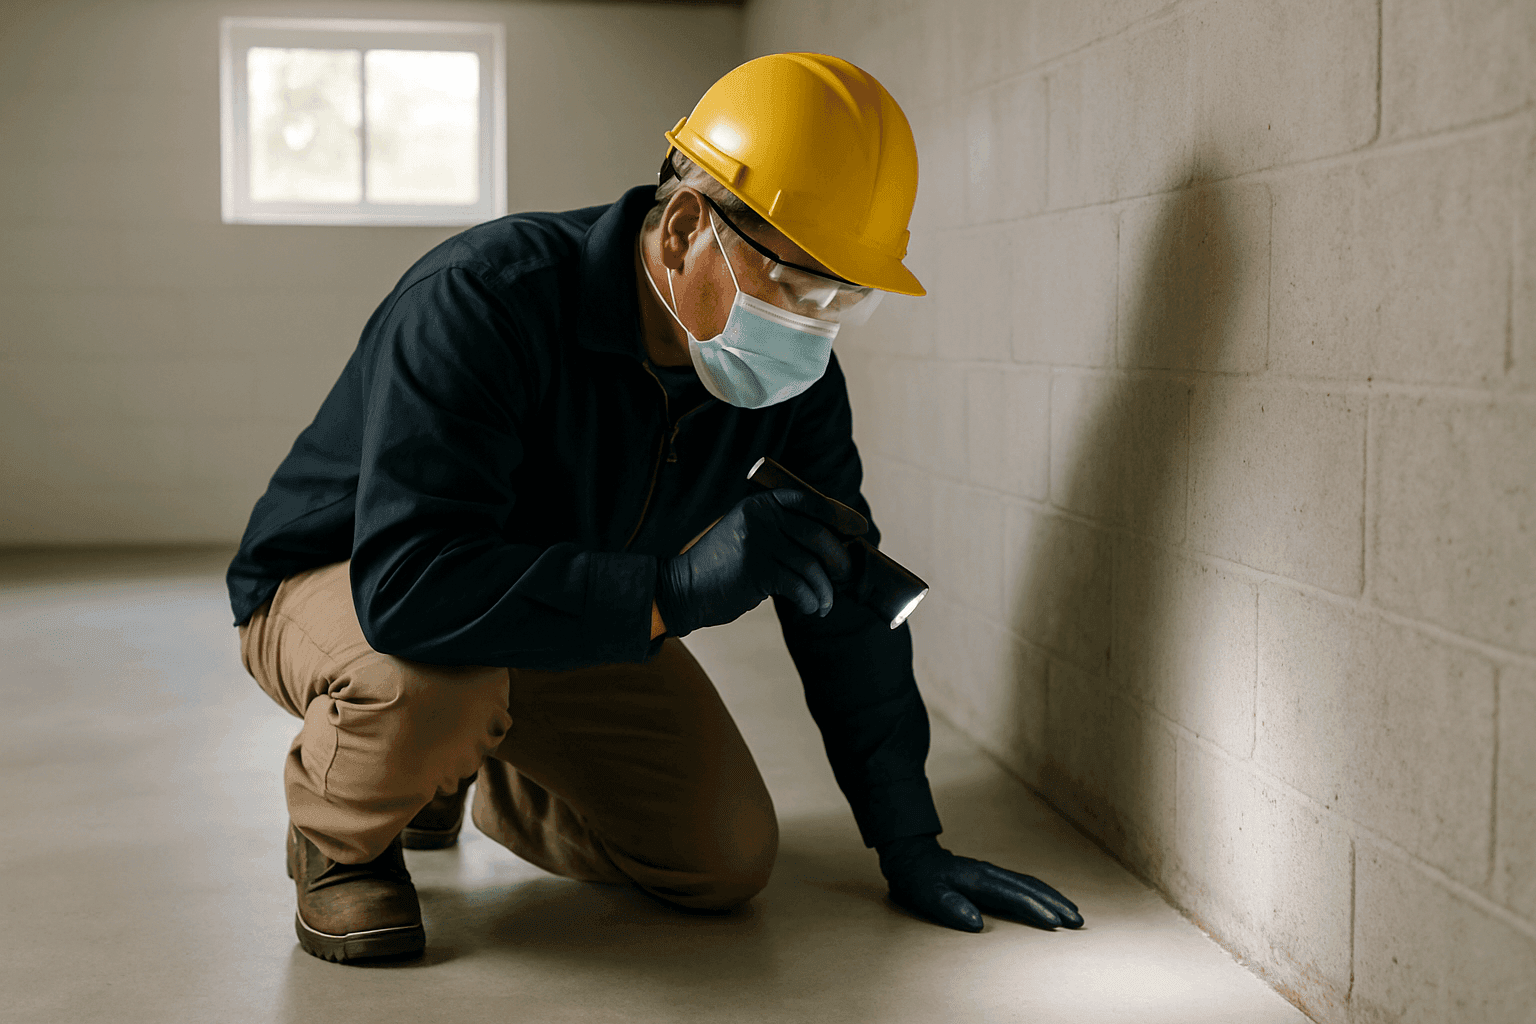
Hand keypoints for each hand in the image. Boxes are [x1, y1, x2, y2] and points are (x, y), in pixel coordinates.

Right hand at [655, 488, 852, 635]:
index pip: (808, 501)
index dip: (838, 513)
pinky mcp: (756, 570)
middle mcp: (761, 517)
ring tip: (824, 604)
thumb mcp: (747, 535)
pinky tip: (810, 608)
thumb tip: (832, 545)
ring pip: (811, 566)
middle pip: (817, 535)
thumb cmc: (723, 568)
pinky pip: (799, 585)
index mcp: (760, 504)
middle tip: (844, 578)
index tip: (859, 528)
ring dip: (825, 590)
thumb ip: (779, 532)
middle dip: (839, 559)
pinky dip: (810, 600)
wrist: (684, 589)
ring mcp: (758, 542)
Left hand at [877, 835, 1083, 932]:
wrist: (912, 858)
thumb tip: (976, 923)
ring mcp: (992, 872)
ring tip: (1073, 912)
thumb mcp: (927, 895)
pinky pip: (1023, 883)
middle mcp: (990, 872)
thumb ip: (949, 907)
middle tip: (1077, 920)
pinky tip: (1049, 900)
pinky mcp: (992, 876)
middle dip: (1055, 903)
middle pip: (1030, 887)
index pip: (1013, 895)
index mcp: (977, 879)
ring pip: (1030, 883)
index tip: (1055, 923)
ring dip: (1053, 897)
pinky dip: (1041, 892)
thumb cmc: (918, 880)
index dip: (1035, 908)